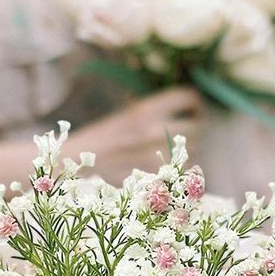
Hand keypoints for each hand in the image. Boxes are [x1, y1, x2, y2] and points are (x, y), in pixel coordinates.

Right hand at [69, 87, 204, 181]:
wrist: (77, 162)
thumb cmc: (102, 136)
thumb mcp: (126, 113)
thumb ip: (153, 110)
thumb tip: (183, 105)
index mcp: (144, 110)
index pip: (187, 98)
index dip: (196, 102)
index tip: (194, 107)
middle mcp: (151, 132)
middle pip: (197, 127)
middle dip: (197, 126)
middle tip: (192, 127)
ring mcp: (153, 157)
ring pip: (192, 151)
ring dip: (191, 149)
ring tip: (178, 146)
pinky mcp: (151, 177)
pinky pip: (180, 171)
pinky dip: (180, 167)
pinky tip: (170, 164)